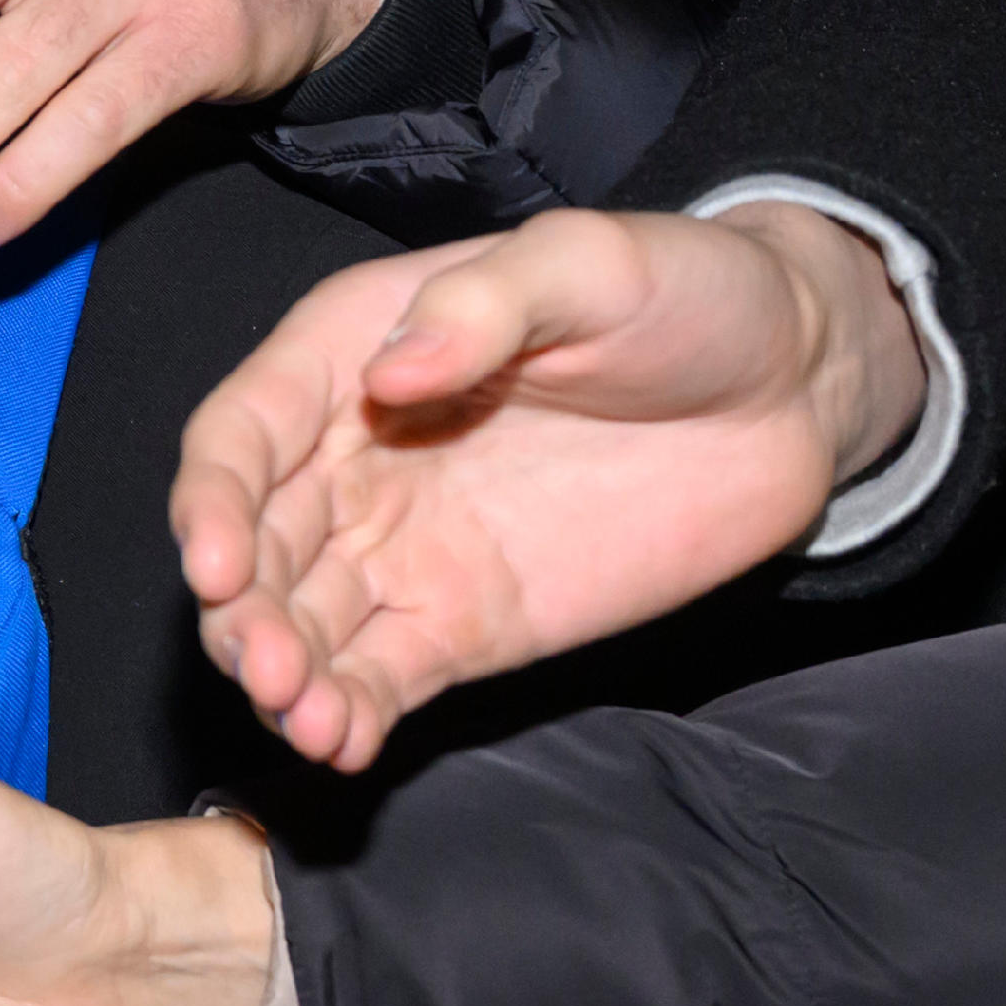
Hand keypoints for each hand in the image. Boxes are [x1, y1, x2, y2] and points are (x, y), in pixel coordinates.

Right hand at [171, 204, 926, 769]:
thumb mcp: (591, 262)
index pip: (240, 436)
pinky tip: (339, 742)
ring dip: (282, 675)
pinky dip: (347, 714)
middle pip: (253, 547)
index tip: (218, 565)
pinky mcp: (459, 624)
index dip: (210, 503)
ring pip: (300, 623)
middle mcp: (352, 459)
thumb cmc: (687, 294)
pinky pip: (378, 677)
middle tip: (272, 664)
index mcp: (351, 354)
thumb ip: (487, 302)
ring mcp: (401, 551)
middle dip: (243, 611)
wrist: (794, 386)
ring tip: (304, 715)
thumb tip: (389, 378)